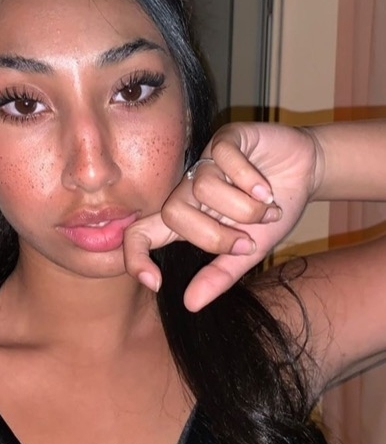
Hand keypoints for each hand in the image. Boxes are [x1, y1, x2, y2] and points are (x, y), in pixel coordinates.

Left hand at [123, 122, 319, 310]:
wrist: (307, 173)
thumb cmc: (272, 213)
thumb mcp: (250, 251)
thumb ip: (219, 275)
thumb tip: (191, 304)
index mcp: (188, 219)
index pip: (141, 233)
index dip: (136, 257)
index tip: (156, 282)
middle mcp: (190, 190)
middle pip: (172, 213)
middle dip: (212, 236)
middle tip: (246, 241)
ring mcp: (207, 161)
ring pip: (205, 187)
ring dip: (244, 208)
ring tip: (268, 208)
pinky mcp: (227, 138)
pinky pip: (223, 157)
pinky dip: (249, 180)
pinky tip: (266, 190)